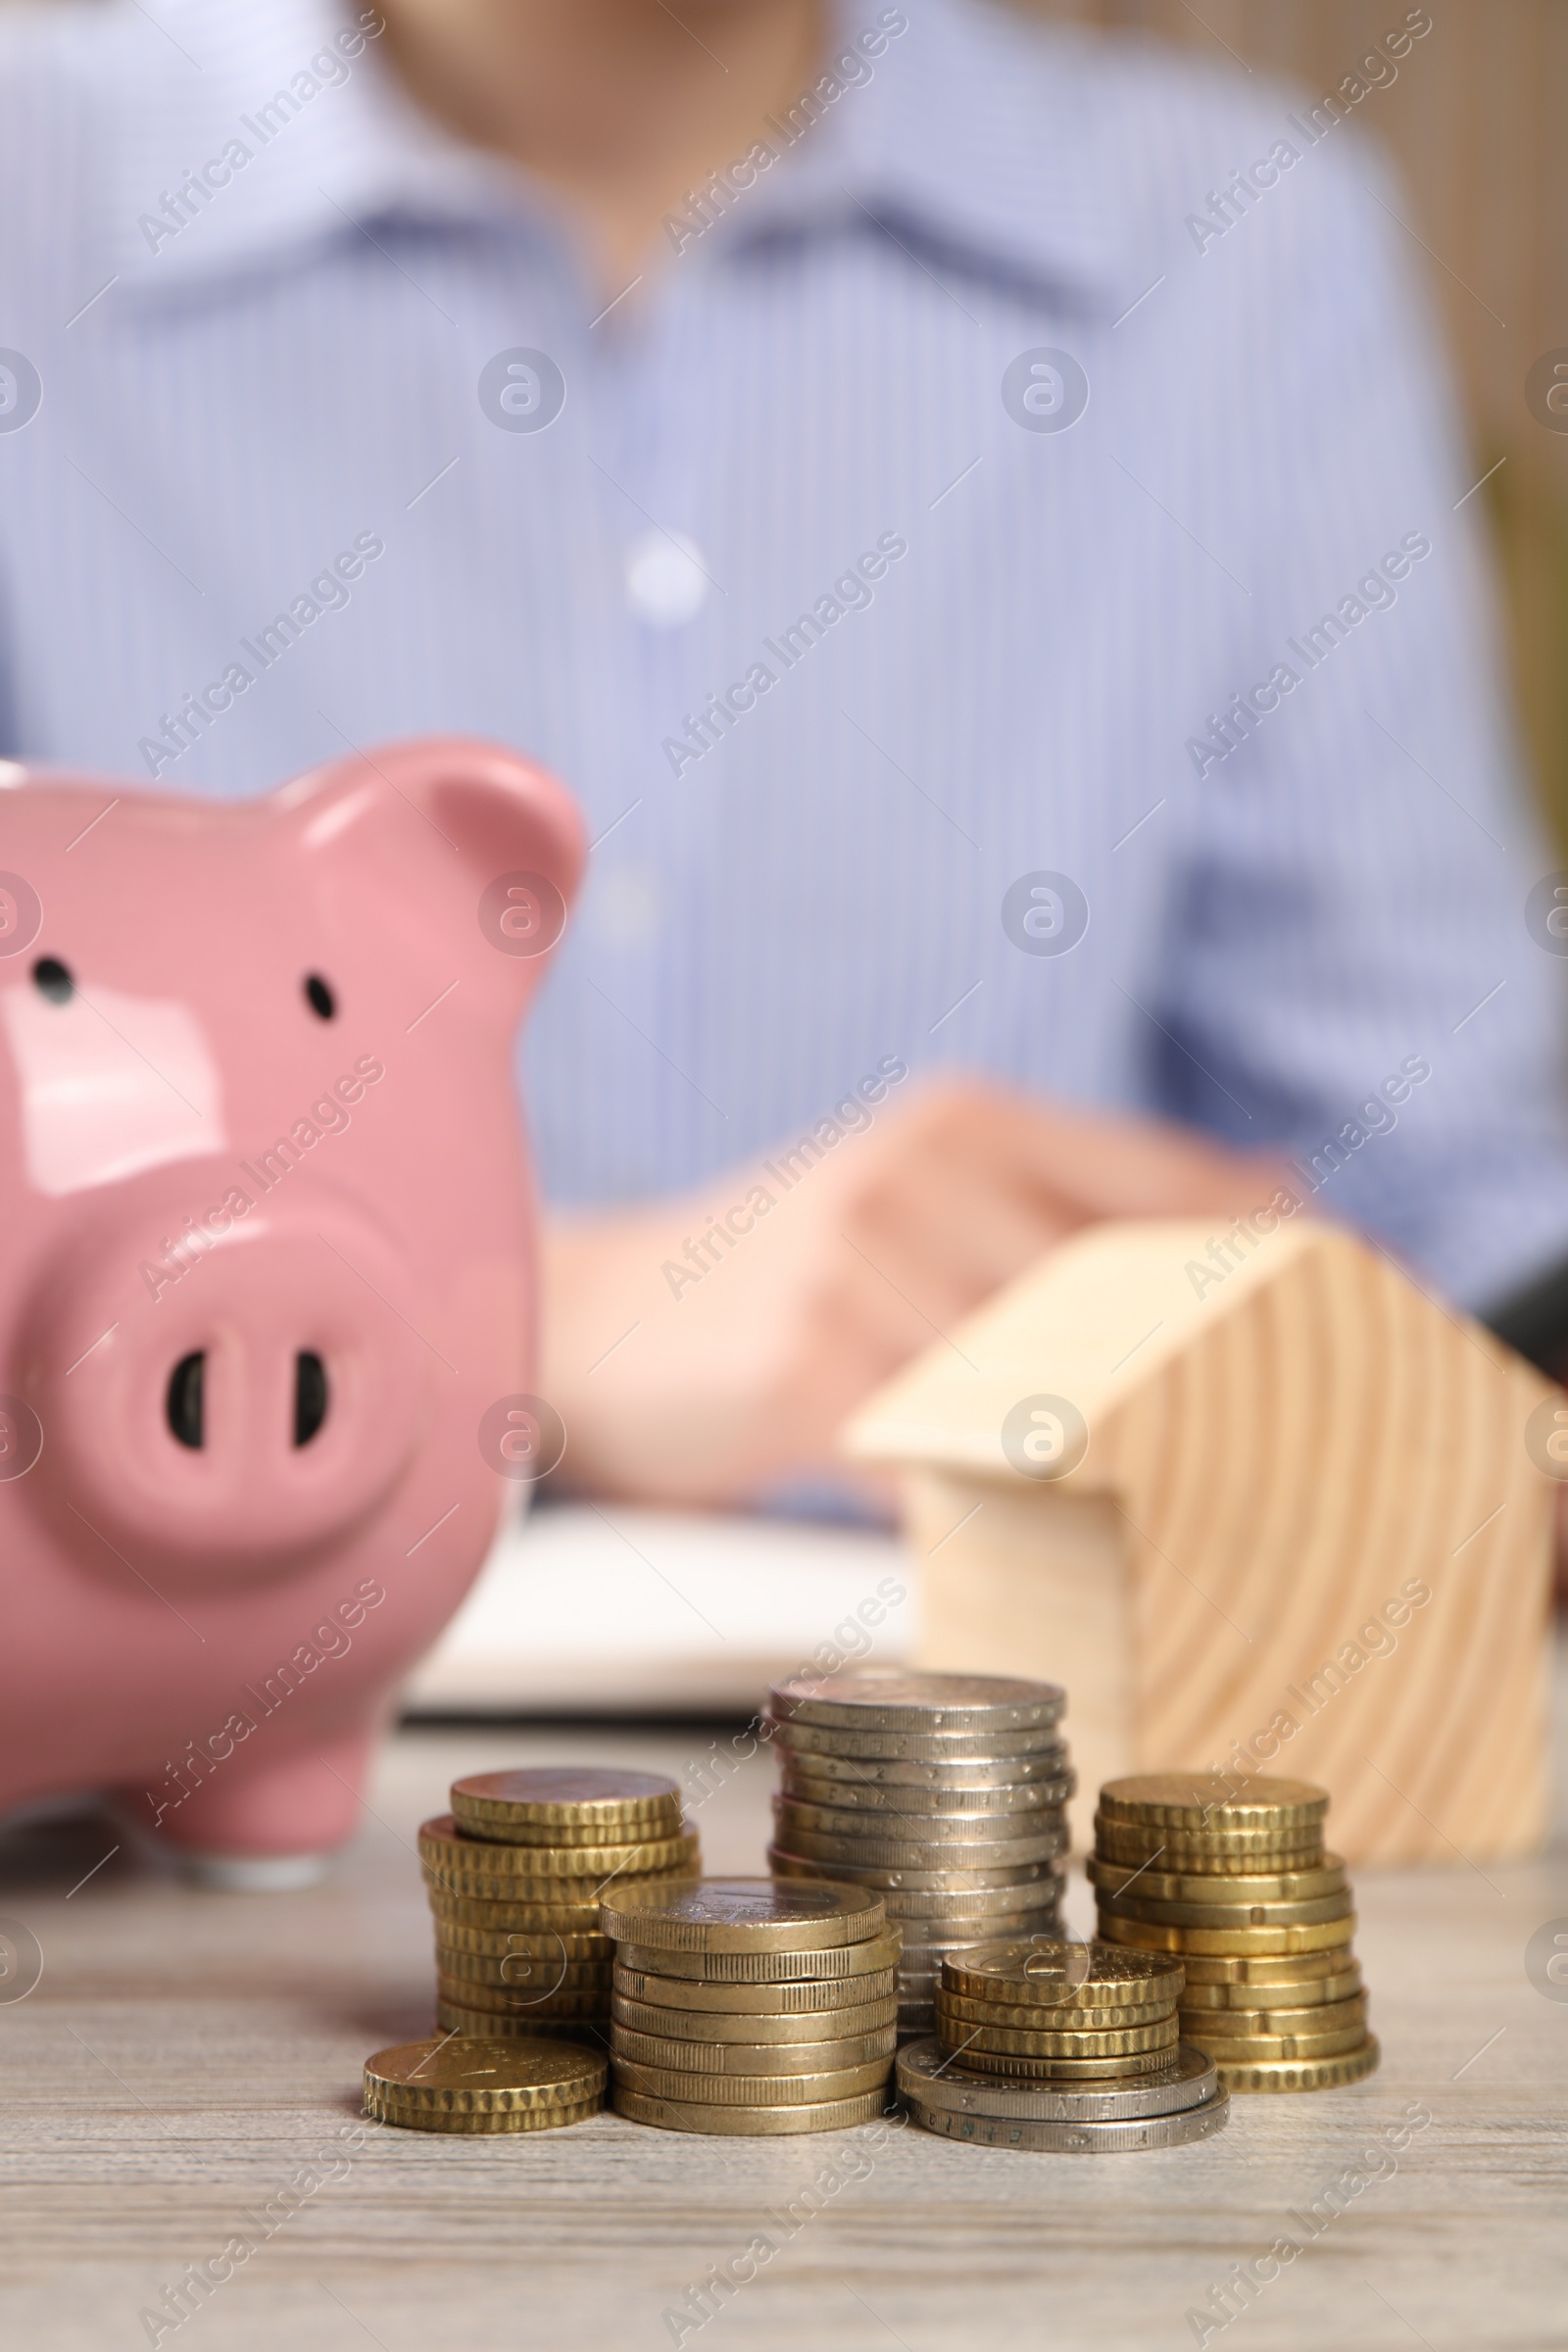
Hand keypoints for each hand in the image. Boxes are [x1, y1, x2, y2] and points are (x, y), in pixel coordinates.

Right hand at [538, 1075, 1292, 1508]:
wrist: (598, 1313)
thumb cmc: (783, 1268)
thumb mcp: (915, 1192)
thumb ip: (1062, 1199)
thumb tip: (1269, 1194)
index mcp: (963, 1119)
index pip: (1166, 1182)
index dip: (1275, 1257)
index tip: (1362, 1321)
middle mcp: (918, 1173)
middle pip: (1123, 1291)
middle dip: (1213, 1378)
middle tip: (1289, 1454)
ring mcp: (858, 1269)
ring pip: (1042, 1382)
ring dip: (1115, 1459)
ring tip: (1184, 1516)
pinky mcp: (806, 1371)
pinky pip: (942, 1458)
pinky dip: (996, 1509)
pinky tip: (1035, 1542)